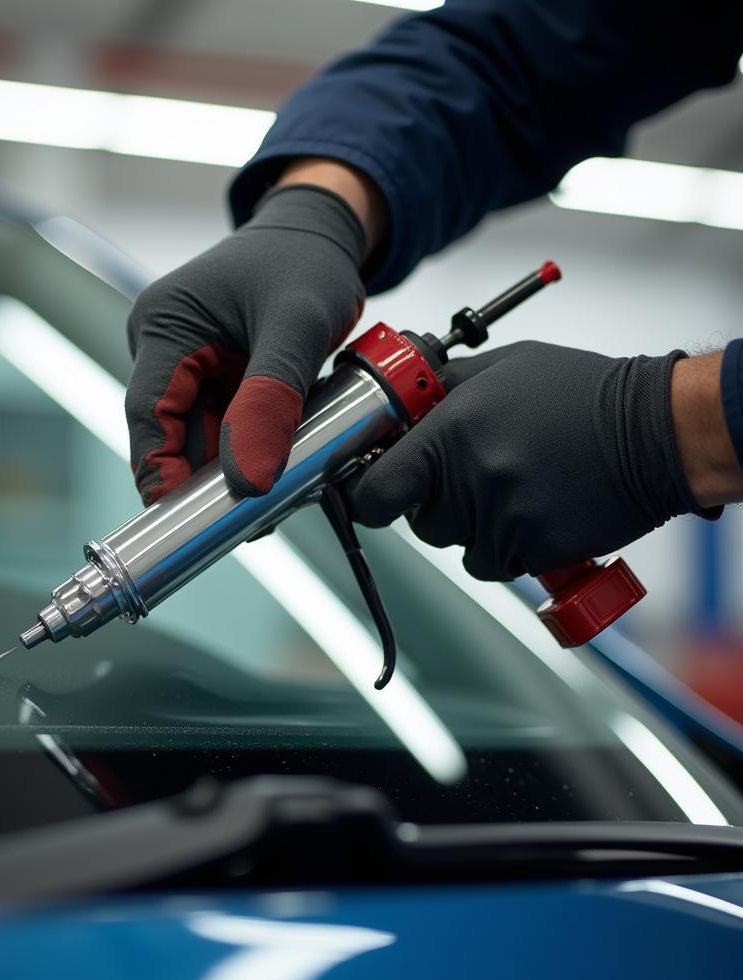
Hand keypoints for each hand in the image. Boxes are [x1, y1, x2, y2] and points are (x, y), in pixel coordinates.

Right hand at [125, 184, 364, 503]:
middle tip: (241, 522)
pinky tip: (272, 471)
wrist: (320, 235)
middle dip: (203, 479)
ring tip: (267, 502)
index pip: (147, 412)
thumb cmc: (306, 263)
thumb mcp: (297, 326)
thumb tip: (251, 481)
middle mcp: (164, 344)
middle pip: (170, 431)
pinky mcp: (211, 375)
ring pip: (197, 435)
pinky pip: (220, 425)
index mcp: (165, 323)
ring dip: (227, 469)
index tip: (179, 521)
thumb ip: (272, 399)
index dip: (160, 470)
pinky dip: (244, 449)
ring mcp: (186, 361)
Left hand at [347, 341, 713, 581]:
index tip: (376, 493)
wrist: (657, 432)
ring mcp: (504, 519)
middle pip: (419, 522)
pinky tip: (534, 510)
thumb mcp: (502, 368)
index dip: (369, 496)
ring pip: (458, 545)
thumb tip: (400, 404)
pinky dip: (508, 547)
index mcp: (451, 434)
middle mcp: (471, 481)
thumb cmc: (580, 394)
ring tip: (514, 487)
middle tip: (472, 475)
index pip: (376, 492)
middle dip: (436, 504)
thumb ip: (443, 389)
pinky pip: (496, 563)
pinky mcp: (534, 549)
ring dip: (473, 527)